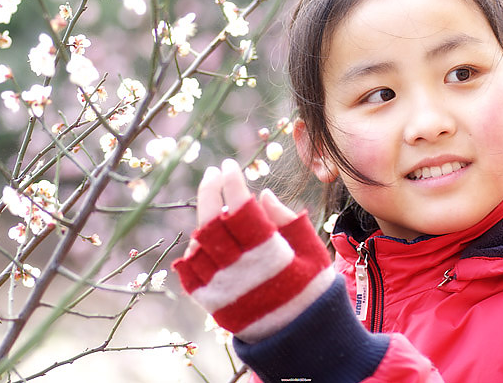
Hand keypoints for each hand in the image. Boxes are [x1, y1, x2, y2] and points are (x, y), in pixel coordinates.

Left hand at [174, 158, 333, 341]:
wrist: (299, 336)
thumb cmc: (310, 288)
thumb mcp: (312, 251)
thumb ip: (288, 220)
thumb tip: (262, 195)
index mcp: (269, 254)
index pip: (242, 209)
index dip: (233, 183)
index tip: (231, 166)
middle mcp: (240, 269)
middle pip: (213, 221)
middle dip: (210, 190)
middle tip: (213, 173)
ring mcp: (221, 286)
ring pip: (199, 243)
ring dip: (205, 220)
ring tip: (218, 211)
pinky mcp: (210, 302)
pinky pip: (190, 269)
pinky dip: (195, 250)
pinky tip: (207, 240)